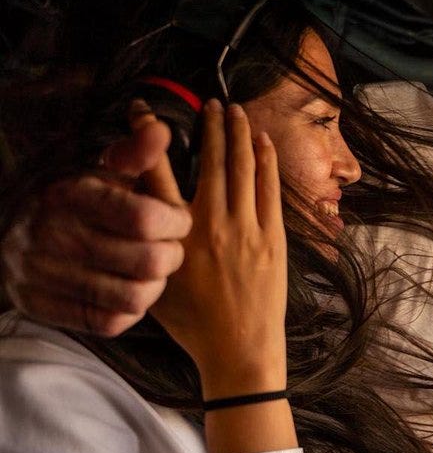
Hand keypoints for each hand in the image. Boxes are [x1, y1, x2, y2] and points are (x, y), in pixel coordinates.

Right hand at [0, 103, 191, 335]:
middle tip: (171, 249)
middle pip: (148, 261)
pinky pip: (109, 322)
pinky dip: (130, 310)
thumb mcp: (99, 171)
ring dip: (156, 286)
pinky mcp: (43, 306)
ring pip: (135, 297)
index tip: (179, 218)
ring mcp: (44, 274)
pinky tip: (130, 291)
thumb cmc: (74, 201)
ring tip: (153, 271)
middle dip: (172, 256)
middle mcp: (53, 235)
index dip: (177, 221)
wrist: (8, 233)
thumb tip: (158, 128)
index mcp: (72, 195)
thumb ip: (134, 154)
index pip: (145, 217)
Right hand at [148, 100, 286, 399]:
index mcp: (174, 234)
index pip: (156, 173)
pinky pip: (270, 189)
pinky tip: (262, 142)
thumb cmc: (195, 323)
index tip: (146, 113)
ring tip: (237, 111)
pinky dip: (266, 161)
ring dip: (240, 135)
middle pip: (211, 160)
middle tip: (210, 103)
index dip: (150, 139)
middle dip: (212, 126)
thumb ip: (149, 242)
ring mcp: (245, 229)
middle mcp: (210, 225)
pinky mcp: (273, 238)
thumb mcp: (156, 281)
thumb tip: (139, 211)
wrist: (238, 350)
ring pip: (243, 168)